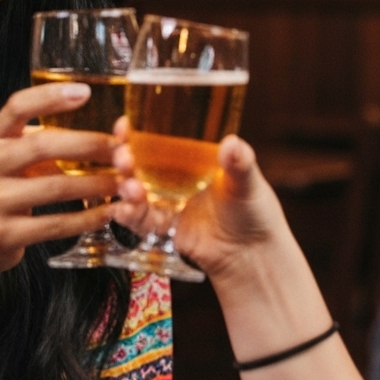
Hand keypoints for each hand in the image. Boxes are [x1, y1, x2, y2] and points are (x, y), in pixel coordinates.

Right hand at [0, 82, 118, 278]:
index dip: (50, 97)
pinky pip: (54, 225)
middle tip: (120, 149)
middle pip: (42, 145)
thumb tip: (106, 136)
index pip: (17, 107)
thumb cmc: (2, 191)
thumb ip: (42, 143)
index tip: (86, 92)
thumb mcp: (9, 158)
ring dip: (96, 184)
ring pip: (55, 188)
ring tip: (123, 183)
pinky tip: (107, 213)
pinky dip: (86, 219)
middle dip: (87, 144)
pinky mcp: (2, 234)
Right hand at [111, 118, 291, 284]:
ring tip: (132, 190)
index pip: (156, 139)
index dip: (135, 131)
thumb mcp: (248, 183)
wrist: (254, 255)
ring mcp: (165, 202)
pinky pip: (140, 220)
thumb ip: (239, 163)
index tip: (123, 125)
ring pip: (134, 190)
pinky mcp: (162, 228)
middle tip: (124, 158)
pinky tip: (124, 211)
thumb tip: (232, 143)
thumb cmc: (255, 212)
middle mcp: (172, 177)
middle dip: (123, 158)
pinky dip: (129, 215)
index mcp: (189, 158)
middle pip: (137, 162)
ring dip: (125, 187)